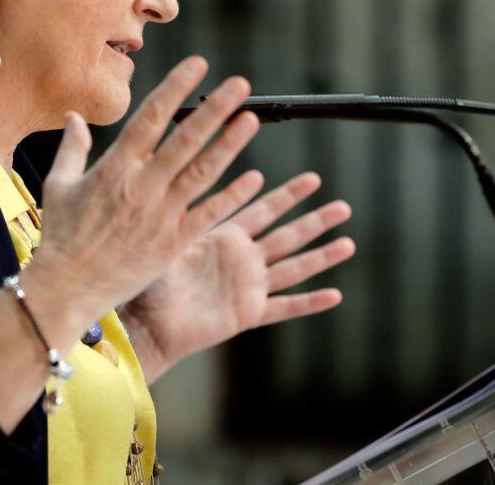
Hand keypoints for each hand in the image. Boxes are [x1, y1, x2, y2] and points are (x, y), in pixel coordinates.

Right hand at [25, 56, 265, 323]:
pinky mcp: (173, 242)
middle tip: (240, 85)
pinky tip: (254, 179)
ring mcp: (160, 215)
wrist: (66, 289)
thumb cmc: (61, 237)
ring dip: (229, 145)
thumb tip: (73, 116)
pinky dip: (231, 196)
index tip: (198, 65)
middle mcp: (141, 187)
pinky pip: (208, 214)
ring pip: (202, 173)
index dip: (175, 88)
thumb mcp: (59, 185)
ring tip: (250, 120)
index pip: (150, 118)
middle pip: (185, 140)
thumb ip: (72, 148)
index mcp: (114, 168)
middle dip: (214, 110)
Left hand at [118, 172, 354, 381]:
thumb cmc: (147, 279)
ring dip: (322, 256)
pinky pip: (284, 307)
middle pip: (289, 235)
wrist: (145, 323)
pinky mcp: (248, 313)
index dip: (288, 194)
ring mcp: (248, 287)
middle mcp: (242, 260)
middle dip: (316, 220)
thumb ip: (185, 211)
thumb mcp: (168, 237)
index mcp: (224, 237)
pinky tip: (334, 295)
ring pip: (294, 267)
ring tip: (348, 243)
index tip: (312, 179)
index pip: (264, 209)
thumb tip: (180, 170)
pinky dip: (309, 302)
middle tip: (344, 206)